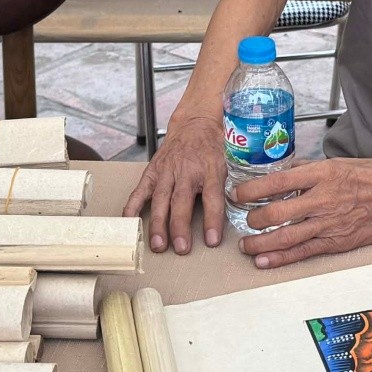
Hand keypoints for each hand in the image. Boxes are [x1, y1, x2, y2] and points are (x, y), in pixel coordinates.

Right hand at [122, 107, 227, 253]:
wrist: (196, 123)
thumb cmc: (214, 147)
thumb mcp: (230, 162)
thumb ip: (232, 186)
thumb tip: (242, 211)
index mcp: (211, 168)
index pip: (212, 197)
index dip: (212, 220)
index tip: (212, 241)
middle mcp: (187, 170)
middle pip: (182, 201)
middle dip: (180, 227)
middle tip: (181, 248)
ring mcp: (167, 170)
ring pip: (161, 199)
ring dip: (158, 223)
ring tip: (158, 245)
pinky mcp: (153, 171)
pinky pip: (140, 190)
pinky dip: (133, 206)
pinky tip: (130, 222)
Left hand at [234, 157, 371, 268]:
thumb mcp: (343, 161)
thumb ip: (312, 168)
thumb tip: (286, 170)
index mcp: (323, 173)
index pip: (277, 181)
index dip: (251, 189)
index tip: (239, 193)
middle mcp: (324, 198)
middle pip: (275, 212)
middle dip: (252, 218)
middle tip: (243, 218)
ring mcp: (330, 223)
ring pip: (285, 236)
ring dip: (259, 242)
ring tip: (245, 245)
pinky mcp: (338, 242)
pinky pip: (304, 252)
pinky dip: (280, 258)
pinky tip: (263, 261)